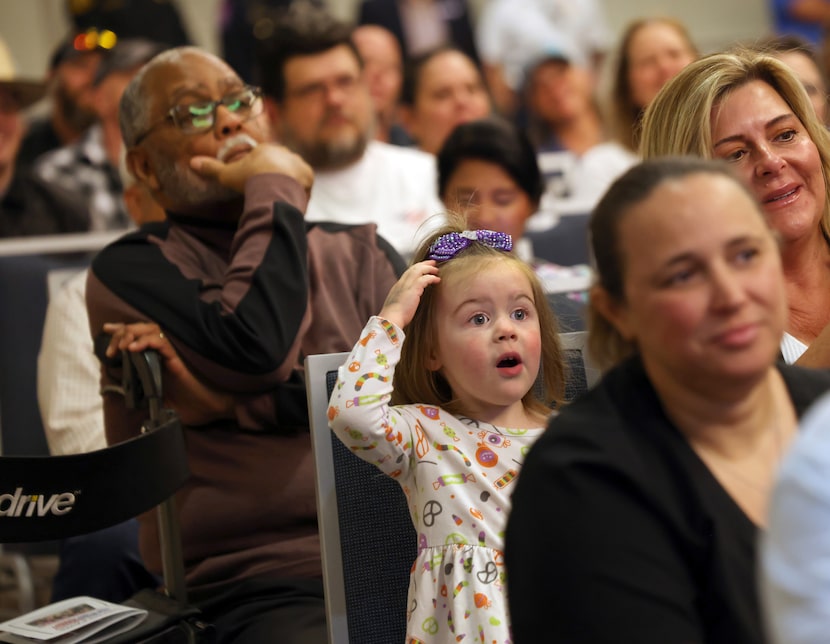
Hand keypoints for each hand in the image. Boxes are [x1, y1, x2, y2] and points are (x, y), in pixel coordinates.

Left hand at [103, 322, 232, 424]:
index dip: (121, 331)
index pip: (137, 337)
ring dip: (133, 334)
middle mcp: (162, 354)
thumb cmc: (189, 406)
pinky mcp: (177, 360)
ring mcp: (170, 355)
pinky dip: (148, 341)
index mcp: (155, 360)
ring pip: (151, 330)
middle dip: (121, 332)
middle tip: (111, 346)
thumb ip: (144, 398)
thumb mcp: (158, 403)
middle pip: (141, 329)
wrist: (209, 409)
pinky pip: (163, 343)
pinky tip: (135, 348)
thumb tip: (126, 401)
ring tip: (122, 347)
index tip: (106, 330)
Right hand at [189, 142, 313, 193]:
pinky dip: (299, 193)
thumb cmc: (250, 179)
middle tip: (268, 192)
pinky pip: (305, 185)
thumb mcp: (228, 174)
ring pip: (294, 174)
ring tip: (280, 198)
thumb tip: (192, 162)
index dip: (259, 171)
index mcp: (267, 149)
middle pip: (279, 165)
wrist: (275, 187)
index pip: (263, 159)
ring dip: (289, 184)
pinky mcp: (309, 177)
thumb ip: (212, 168)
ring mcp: (299, 164)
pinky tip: (291, 202)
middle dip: (275, 177)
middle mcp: (285, 153)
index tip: (256, 183)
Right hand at [378, 260, 439, 328]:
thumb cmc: (394, 317)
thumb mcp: (397, 306)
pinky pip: (424, 278)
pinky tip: (437, 280)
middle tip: (432, 262)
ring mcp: (407, 285)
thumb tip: (408, 304)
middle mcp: (401, 283)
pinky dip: (432, 277)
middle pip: (413, 268)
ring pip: (419, 270)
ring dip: (429, 268)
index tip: (423, 267)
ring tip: (436, 270)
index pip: (408, 273)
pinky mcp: (413, 289)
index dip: (416, 269)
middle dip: (423, 264)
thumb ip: (403, 301)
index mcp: (397, 287)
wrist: (391, 319)